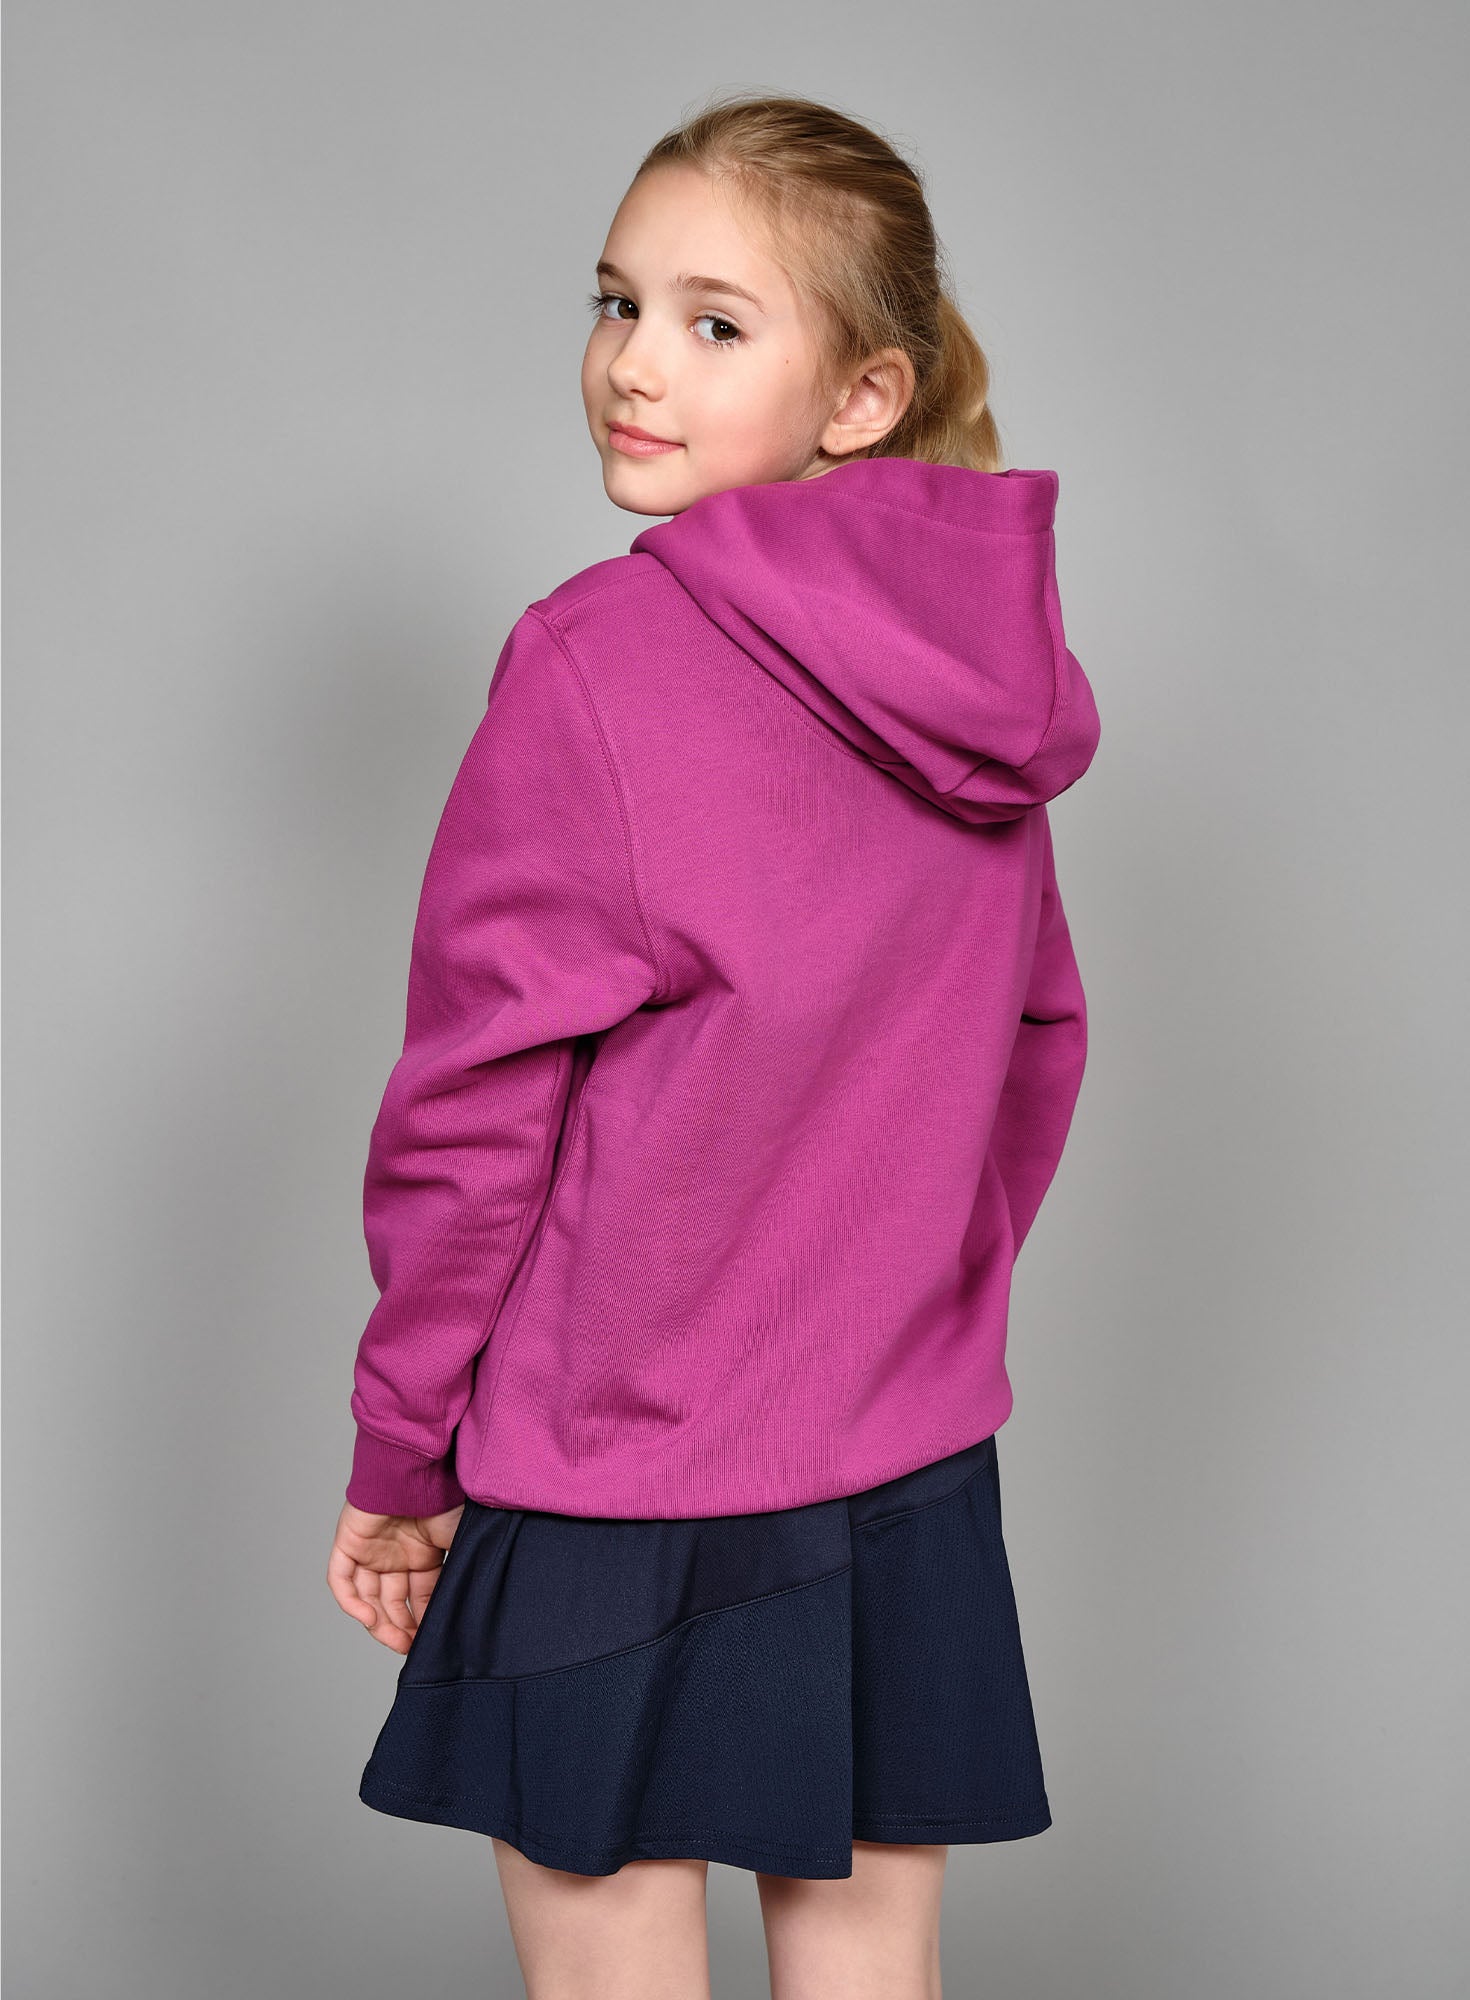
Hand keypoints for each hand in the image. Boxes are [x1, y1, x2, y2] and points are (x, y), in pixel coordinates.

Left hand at [327, 1499, 464, 1653]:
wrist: (419, 1468)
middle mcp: (394, 1554)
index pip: (419, 1597)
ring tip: (394, 1640)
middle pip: (392, 1602)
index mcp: (421, 1553)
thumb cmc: (445, 1497)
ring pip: (367, 1596)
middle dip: (401, 1628)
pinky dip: (350, 1602)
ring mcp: (370, 1549)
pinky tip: (368, 1618)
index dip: (423, 1621)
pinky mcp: (348, 1542)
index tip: (429, 1643)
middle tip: (410, 1648)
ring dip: (378, 1622)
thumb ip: (462, 1571)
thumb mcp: (462, 1542)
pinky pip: (341, 1579)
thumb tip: (474, 1608)